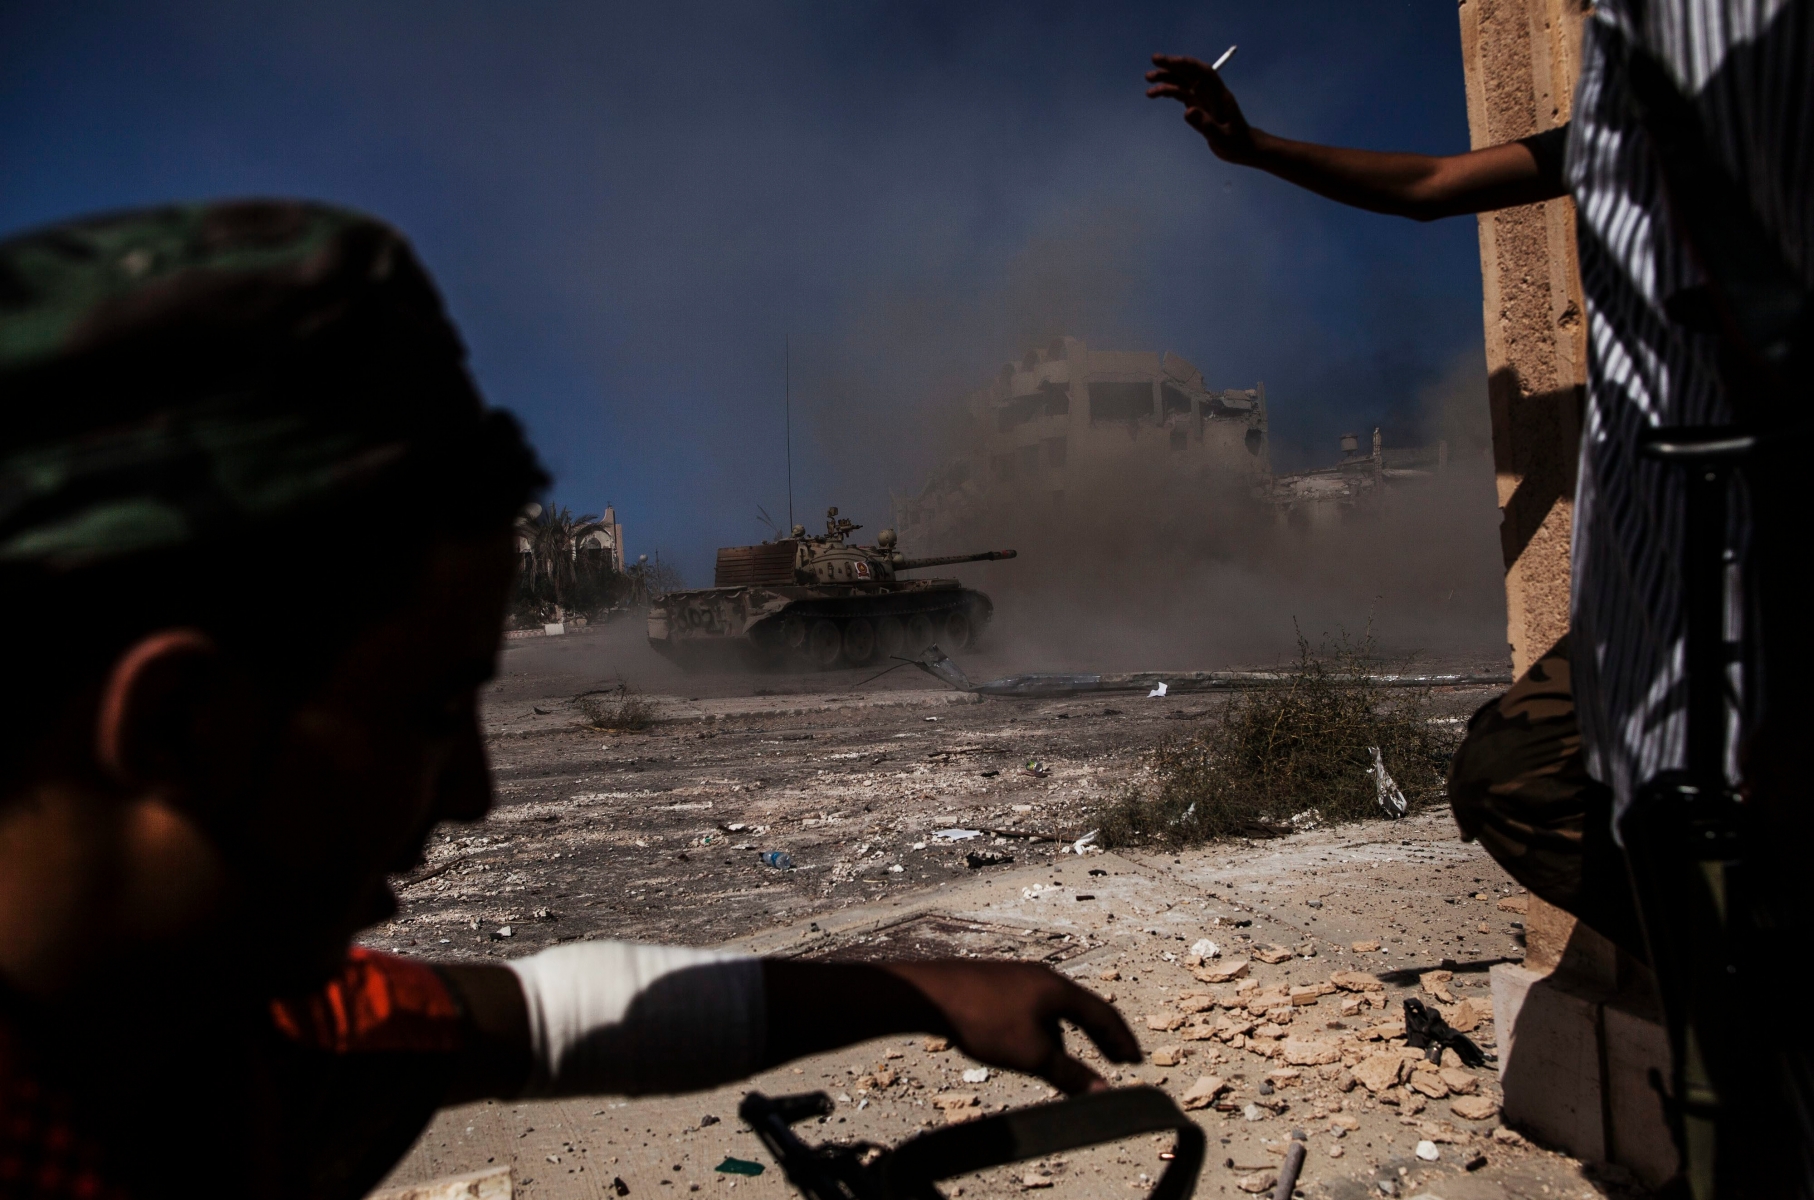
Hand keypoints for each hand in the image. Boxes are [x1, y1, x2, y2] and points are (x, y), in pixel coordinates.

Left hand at [881, 960, 1139, 1094]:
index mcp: (1058, 989)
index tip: (1134, 1060)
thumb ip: (1068, 1074)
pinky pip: (1031, 1008)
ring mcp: (1017, 979)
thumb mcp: (1032, 1054)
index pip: (1103, 1013)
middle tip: (1117, 1057)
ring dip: (1068, 1034)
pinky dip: (1043, 1029)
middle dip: (1101, 1035)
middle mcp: (1041, 978)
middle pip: (1082, 1008)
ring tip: (1065, 1063)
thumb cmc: (982, 1019)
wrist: (929, 994)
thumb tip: (1101, 1092)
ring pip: (1054, 1009)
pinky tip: (1027, 1047)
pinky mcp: (995, 985)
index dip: (1121, 1039)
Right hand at [1145, 53, 1259, 164]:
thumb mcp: (1221, 137)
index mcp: (1218, 94)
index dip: (1185, 64)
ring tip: (1148, 80)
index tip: (1168, 61)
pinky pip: (1181, 93)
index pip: (1202, 72)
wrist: (1242, 147)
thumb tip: (1187, 111)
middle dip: (1172, 65)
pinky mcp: (1198, 106)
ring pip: (1183, 82)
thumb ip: (1205, 125)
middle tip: (1153, 60)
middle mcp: (1210, 92)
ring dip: (1167, 78)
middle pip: (1190, 73)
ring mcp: (1203, 98)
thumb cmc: (1236, 142)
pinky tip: (1156, 93)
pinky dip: (1169, 91)